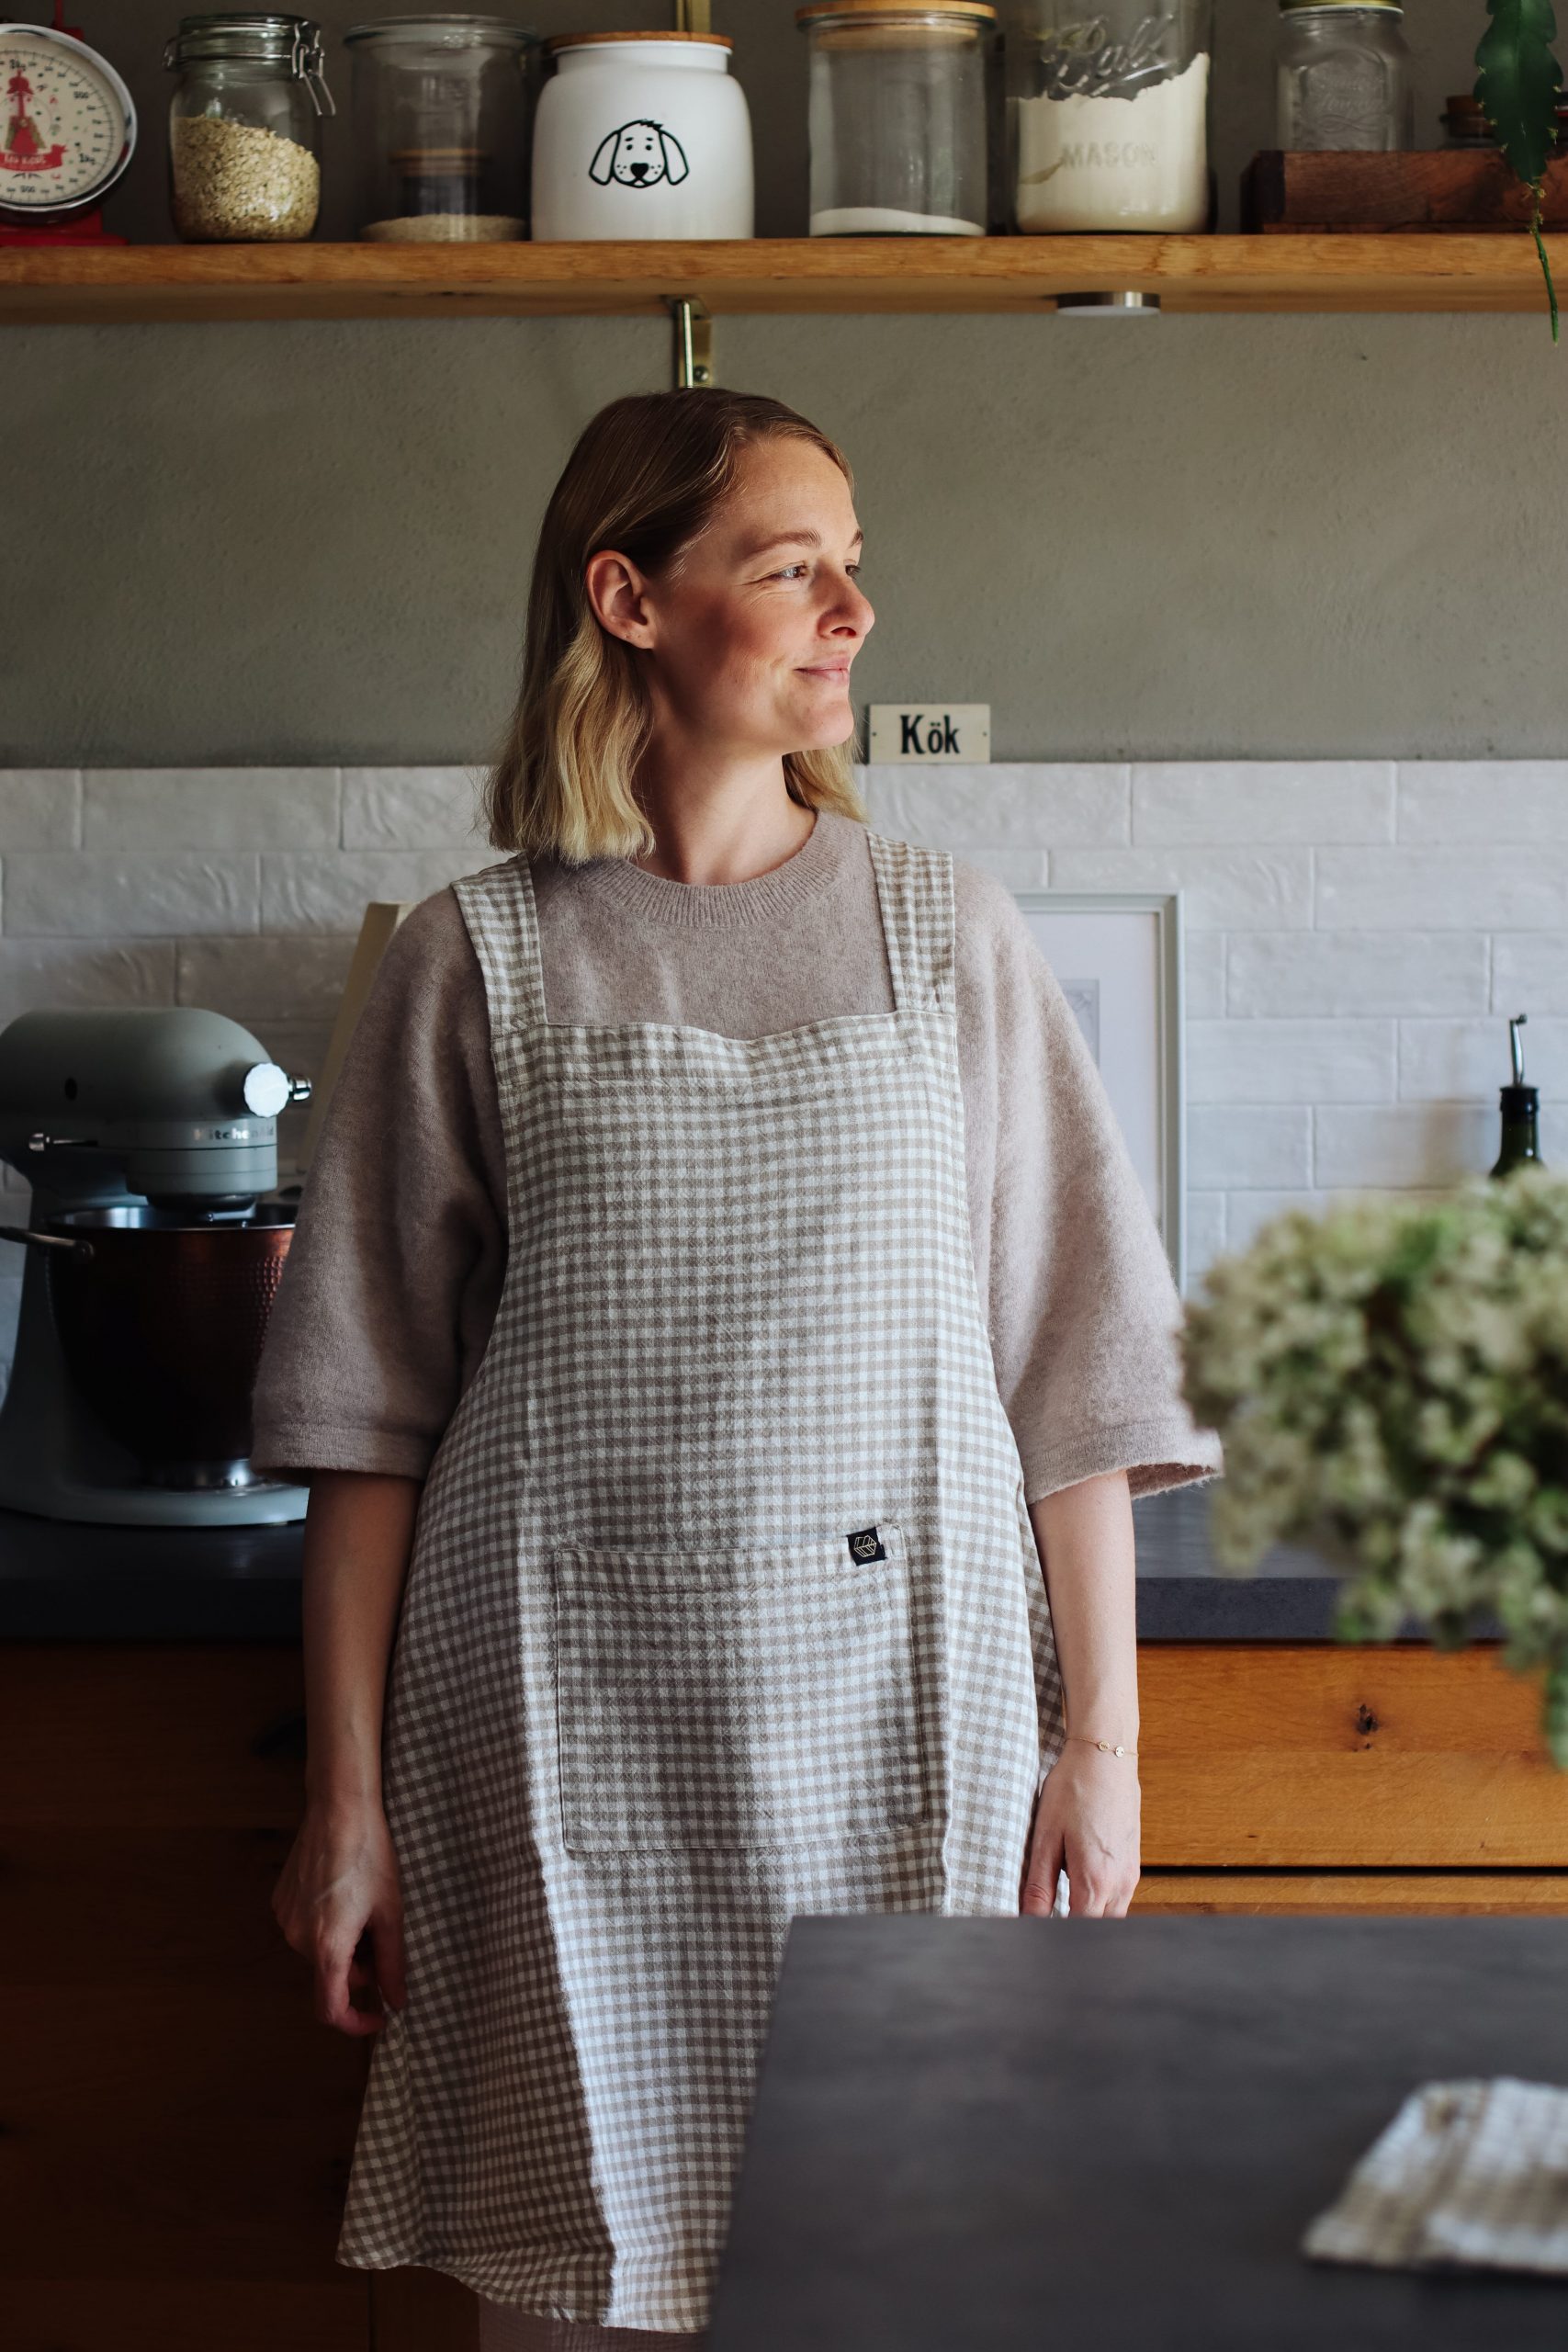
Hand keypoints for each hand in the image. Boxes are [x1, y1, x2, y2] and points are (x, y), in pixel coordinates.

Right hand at [271, 1799, 406, 2034]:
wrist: (339, 1810)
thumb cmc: (371, 1858)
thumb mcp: (391, 1912)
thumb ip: (393, 1964)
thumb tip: (397, 2003)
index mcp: (327, 1947)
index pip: (330, 2009)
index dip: (355, 2023)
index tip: (378, 2017)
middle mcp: (298, 1939)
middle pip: (331, 1975)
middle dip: (359, 1968)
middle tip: (382, 1935)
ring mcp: (285, 1918)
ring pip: (318, 1951)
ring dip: (343, 1944)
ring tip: (364, 1907)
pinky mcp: (280, 1900)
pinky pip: (304, 1928)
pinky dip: (325, 1926)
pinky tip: (343, 1894)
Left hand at [1020, 1741, 1140, 1917]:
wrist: (1106, 1758)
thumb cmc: (1073, 1791)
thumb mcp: (1046, 1837)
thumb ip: (1039, 1885)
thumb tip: (1029, 1920)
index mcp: (1095, 1881)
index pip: (1079, 1931)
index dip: (1059, 1939)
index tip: (1040, 1934)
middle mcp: (1120, 1884)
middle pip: (1098, 1929)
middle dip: (1075, 1931)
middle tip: (1047, 1923)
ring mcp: (1131, 1875)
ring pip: (1111, 1917)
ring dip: (1089, 1918)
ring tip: (1062, 1904)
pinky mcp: (1134, 1864)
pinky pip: (1119, 1899)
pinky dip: (1100, 1902)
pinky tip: (1081, 1883)